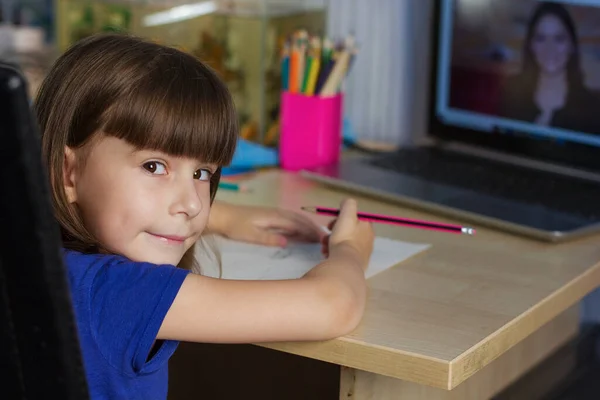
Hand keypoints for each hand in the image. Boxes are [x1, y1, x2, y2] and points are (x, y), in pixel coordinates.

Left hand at [209, 202, 325, 246]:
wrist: (223, 216)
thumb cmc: (235, 226)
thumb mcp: (250, 235)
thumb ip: (268, 238)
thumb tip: (287, 242)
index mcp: (274, 217)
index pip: (298, 224)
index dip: (311, 231)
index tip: (323, 239)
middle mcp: (277, 213)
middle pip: (300, 220)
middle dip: (314, 228)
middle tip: (327, 239)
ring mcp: (274, 214)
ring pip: (296, 219)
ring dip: (308, 226)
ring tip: (319, 236)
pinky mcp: (271, 217)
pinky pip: (290, 221)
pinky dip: (300, 226)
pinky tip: (303, 233)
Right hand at [323, 198, 373, 269]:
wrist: (345, 263)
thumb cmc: (345, 237)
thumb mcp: (346, 215)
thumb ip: (348, 204)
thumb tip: (346, 203)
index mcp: (367, 227)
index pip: (355, 218)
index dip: (341, 218)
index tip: (331, 223)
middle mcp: (368, 239)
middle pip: (348, 231)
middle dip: (334, 232)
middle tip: (326, 235)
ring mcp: (363, 253)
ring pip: (344, 243)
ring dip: (331, 242)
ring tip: (323, 247)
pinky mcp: (356, 264)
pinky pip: (343, 254)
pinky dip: (334, 252)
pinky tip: (327, 254)